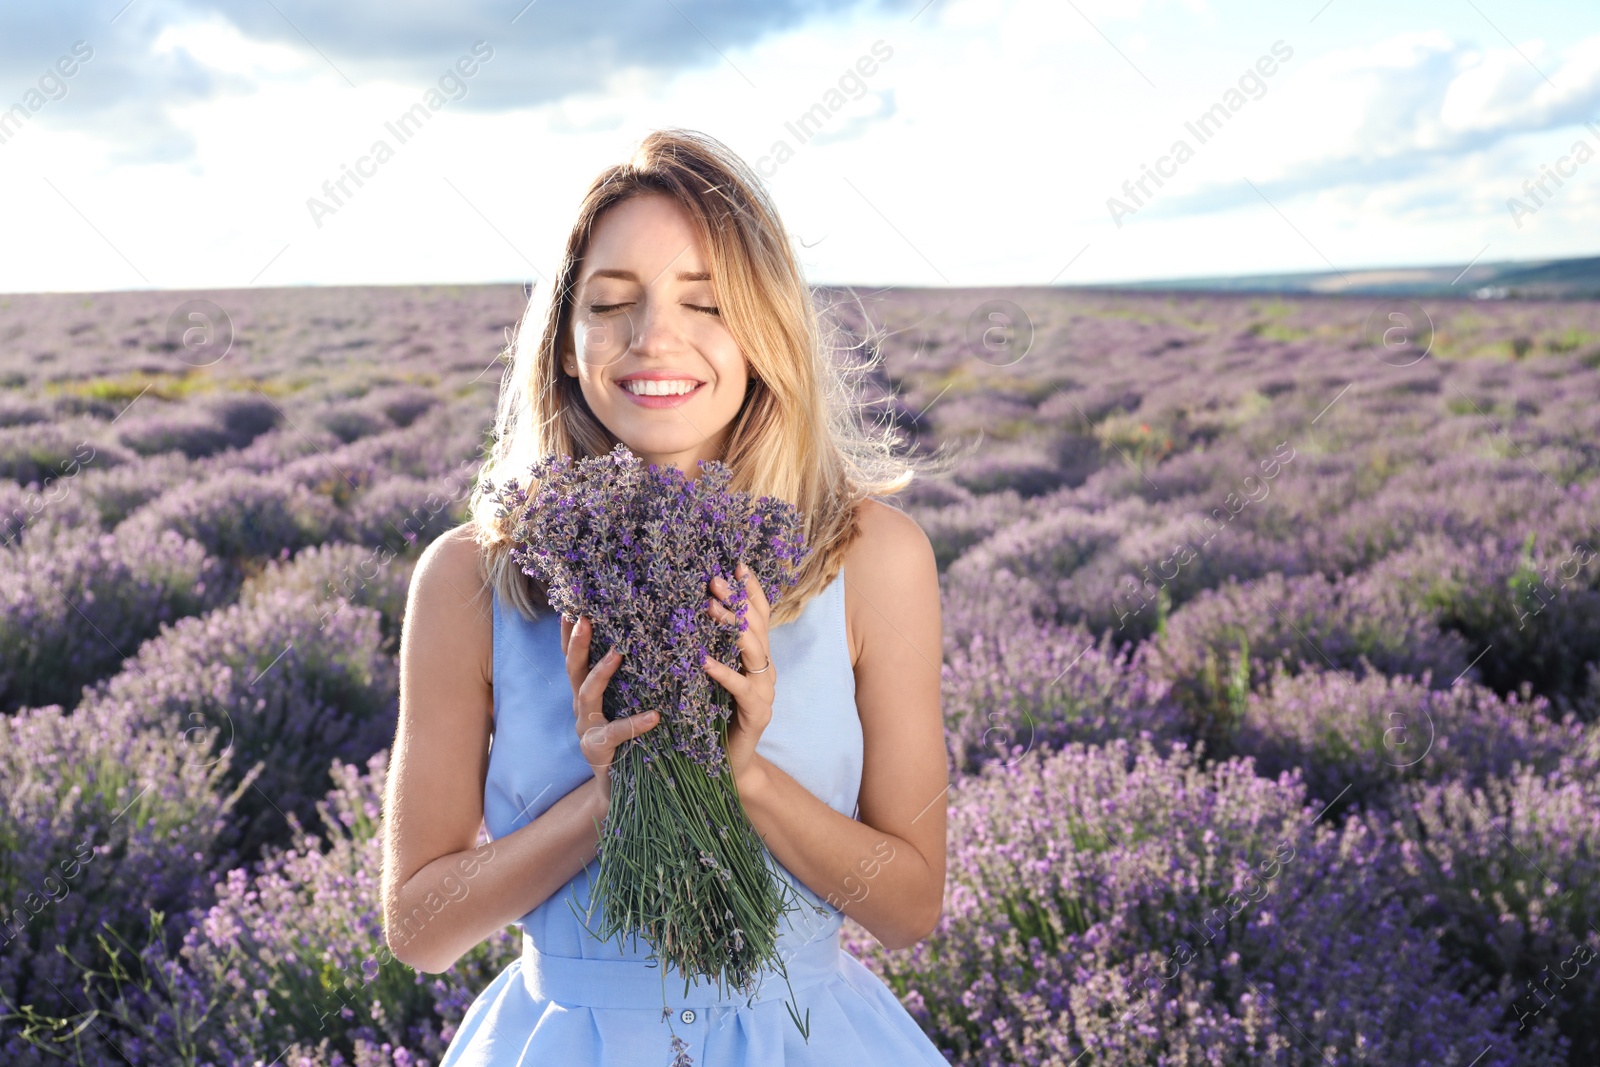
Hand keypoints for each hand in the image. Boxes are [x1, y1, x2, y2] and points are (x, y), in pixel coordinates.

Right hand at [560, 613, 658, 804]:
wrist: (624, 790)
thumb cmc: (631, 742)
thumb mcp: (627, 706)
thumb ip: (630, 681)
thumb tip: (646, 641)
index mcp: (586, 695)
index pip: (574, 658)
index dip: (570, 634)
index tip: (572, 606)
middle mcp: (581, 708)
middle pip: (573, 669)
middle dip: (577, 643)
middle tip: (584, 617)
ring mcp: (586, 729)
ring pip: (586, 695)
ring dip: (600, 671)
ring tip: (617, 653)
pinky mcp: (598, 751)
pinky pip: (616, 733)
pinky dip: (635, 723)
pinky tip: (654, 716)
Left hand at [702, 561, 775, 790]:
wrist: (729, 764)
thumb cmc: (714, 717)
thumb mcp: (710, 677)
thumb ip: (707, 647)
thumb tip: (686, 611)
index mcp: (755, 657)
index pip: (759, 615)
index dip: (750, 590)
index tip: (736, 564)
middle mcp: (765, 669)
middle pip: (757, 626)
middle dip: (737, 600)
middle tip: (713, 580)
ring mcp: (765, 691)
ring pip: (755, 651)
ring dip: (732, 627)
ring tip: (709, 609)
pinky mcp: (757, 714)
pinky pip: (741, 688)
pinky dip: (724, 672)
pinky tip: (705, 661)